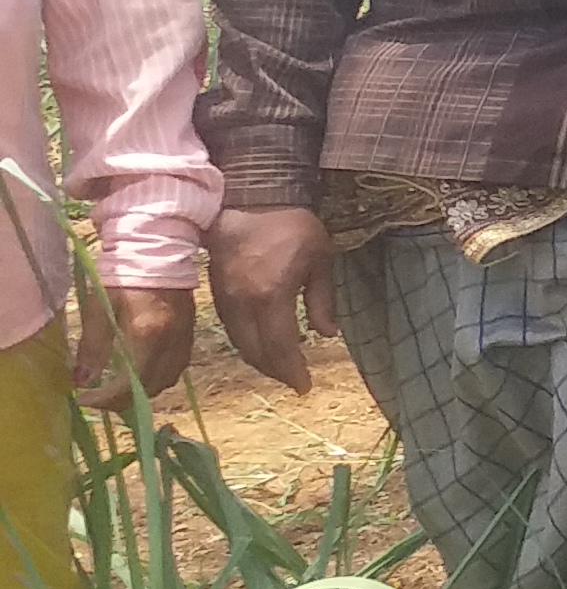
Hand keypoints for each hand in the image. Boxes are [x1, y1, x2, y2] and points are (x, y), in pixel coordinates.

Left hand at [73, 283, 195, 410]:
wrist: (159, 251)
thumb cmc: (123, 276)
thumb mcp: (99, 308)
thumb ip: (92, 346)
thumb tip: (81, 380)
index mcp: (147, 336)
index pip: (128, 385)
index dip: (103, 399)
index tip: (81, 398)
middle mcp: (170, 344)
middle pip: (149, 389)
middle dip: (121, 400)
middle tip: (96, 396)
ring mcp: (184, 340)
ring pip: (165, 382)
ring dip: (141, 391)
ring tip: (117, 386)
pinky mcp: (190, 335)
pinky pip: (176, 369)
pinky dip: (156, 378)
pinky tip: (140, 371)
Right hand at [208, 205, 338, 393]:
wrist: (249, 201)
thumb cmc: (293, 227)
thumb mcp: (320, 260)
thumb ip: (322, 300)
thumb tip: (327, 335)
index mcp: (271, 296)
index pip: (280, 347)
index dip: (293, 371)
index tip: (306, 386)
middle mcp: (243, 304)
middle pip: (256, 352)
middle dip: (276, 371)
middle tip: (296, 381)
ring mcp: (225, 300)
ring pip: (240, 343)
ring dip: (260, 360)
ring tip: (283, 368)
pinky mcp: (217, 294)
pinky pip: (231, 329)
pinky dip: (247, 344)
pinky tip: (262, 345)